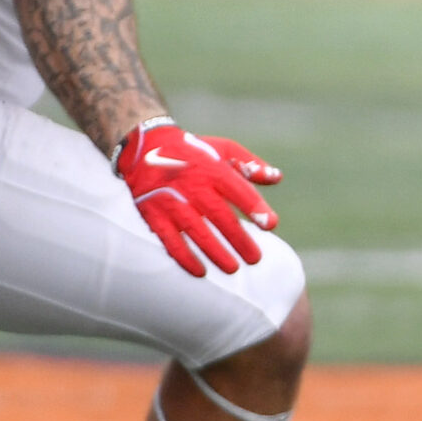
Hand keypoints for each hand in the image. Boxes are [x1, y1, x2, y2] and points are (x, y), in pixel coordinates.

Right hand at [112, 117, 280, 276]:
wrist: (144, 148)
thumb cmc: (193, 151)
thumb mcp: (223, 149)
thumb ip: (250, 164)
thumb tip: (277, 178)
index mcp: (212, 168)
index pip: (237, 190)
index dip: (254, 207)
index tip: (270, 224)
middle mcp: (192, 185)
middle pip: (220, 216)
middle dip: (239, 239)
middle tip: (255, 258)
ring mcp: (171, 201)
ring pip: (197, 232)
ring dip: (216, 253)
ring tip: (232, 269)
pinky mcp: (154, 214)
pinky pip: (170, 240)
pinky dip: (185, 257)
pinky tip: (200, 271)